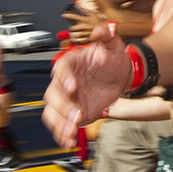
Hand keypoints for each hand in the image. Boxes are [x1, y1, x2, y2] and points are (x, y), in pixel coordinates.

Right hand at [43, 24, 129, 142]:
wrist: (119, 76)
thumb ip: (107, 37)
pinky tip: (69, 141)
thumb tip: (102, 29)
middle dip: (63, 107)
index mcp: (70, 63)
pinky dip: (63, 134)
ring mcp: (66, 99)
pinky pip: (61, 125)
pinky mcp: (72, 113)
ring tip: (70, 133)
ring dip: (59, 124)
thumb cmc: (113, 59)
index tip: (72, 87)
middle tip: (77, 115)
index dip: (64, 78)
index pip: (61, 69)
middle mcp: (64, 82)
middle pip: (53, 94)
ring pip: (53, 112)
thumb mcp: (113, 45)